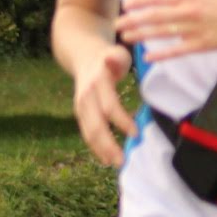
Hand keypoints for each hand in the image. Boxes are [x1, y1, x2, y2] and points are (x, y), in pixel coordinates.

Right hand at [73, 45, 136, 166]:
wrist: (84, 56)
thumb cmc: (109, 57)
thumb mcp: (115, 53)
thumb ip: (115, 59)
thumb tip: (111, 58)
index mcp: (97, 83)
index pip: (109, 106)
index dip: (122, 121)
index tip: (136, 134)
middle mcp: (86, 96)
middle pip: (95, 124)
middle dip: (108, 144)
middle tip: (122, 160)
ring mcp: (80, 106)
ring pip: (88, 131)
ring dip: (101, 149)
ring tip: (115, 163)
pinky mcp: (80, 113)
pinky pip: (87, 132)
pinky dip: (95, 146)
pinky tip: (105, 158)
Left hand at [117, 0, 216, 61]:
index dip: (140, 1)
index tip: (126, 5)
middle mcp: (189, 11)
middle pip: (155, 16)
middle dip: (134, 20)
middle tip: (118, 24)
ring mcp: (194, 29)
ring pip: (162, 33)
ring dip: (142, 35)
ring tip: (127, 37)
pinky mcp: (200, 45)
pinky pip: (178, 51)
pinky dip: (162, 55)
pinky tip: (148, 58)